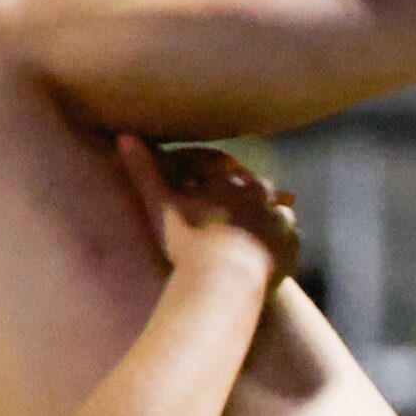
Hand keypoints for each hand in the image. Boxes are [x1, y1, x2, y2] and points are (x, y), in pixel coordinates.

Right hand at [117, 138, 300, 286]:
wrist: (226, 278)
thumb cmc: (189, 240)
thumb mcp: (160, 204)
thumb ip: (144, 171)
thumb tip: (123, 137)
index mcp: (230, 183)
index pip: (226, 170)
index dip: (220, 174)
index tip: (216, 178)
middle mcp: (259, 197)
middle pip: (258, 187)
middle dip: (251, 191)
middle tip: (244, 199)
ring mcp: (279, 223)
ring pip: (281, 211)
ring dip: (273, 214)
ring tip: (264, 225)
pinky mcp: (290, 250)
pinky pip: (292, 243)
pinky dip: (286, 244)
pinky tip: (279, 251)